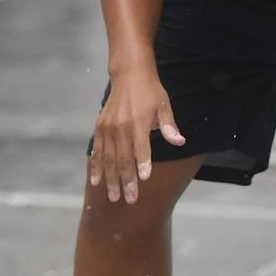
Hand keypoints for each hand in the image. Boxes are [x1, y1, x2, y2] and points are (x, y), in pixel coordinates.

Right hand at [90, 69, 184, 203]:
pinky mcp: (100, 128)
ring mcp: (108, 128)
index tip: (143, 180)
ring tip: (114, 197)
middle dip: (127, 181)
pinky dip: (96, 167)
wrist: (129, 75)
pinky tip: (96, 181)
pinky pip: (97, 151)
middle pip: (123, 158)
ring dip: (111, 179)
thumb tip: (180, 142)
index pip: (141, 148)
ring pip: (108, 159)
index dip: (142, 164)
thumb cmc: (150, 92)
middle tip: (130, 200)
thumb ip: (170, 126)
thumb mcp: (164, 106)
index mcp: (139, 122)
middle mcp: (121, 127)